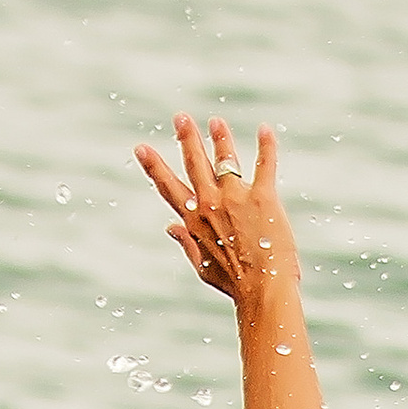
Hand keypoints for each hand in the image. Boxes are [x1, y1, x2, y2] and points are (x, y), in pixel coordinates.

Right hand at [134, 113, 301, 324]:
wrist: (262, 290)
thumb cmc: (234, 284)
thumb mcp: (203, 267)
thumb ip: (187, 244)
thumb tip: (170, 227)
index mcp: (193, 221)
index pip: (168, 187)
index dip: (154, 166)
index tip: (142, 148)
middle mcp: (210, 203)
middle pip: (194, 162)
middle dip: (186, 137)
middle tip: (181, 117)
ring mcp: (236, 197)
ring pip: (225, 158)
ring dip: (220, 137)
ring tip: (217, 122)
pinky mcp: (263, 197)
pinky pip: (264, 164)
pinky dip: (266, 146)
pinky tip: (264, 130)